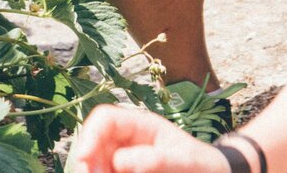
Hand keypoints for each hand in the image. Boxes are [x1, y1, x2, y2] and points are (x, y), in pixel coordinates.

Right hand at [72, 105, 227, 172]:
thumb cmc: (202, 165)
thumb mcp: (184, 161)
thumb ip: (156, 160)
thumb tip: (120, 160)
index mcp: (142, 124)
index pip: (105, 118)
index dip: (89, 134)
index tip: (84, 160)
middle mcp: (128, 139)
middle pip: (93, 142)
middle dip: (87, 161)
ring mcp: (124, 157)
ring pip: (94, 161)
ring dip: (93, 170)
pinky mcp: (124, 172)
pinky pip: (105, 170)